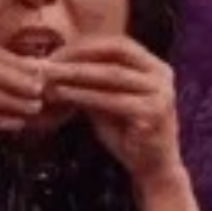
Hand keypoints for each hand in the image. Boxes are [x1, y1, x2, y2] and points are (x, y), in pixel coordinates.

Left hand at [41, 36, 182, 186]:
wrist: (152, 167)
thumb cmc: (127, 133)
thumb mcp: (107, 101)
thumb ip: (92, 83)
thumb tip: (57, 65)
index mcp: (154, 66)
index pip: (118, 43)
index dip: (85, 45)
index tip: (56, 53)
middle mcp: (162, 74)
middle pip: (116, 52)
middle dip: (79, 55)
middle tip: (49, 62)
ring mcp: (160, 92)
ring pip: (112, 74)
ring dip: (76, 73)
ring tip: (50, 75)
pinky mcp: (152, 113)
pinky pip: (111, 99)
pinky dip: (83, 94)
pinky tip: (62, 94)